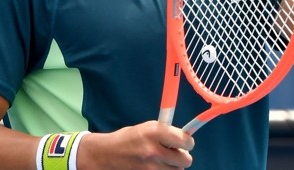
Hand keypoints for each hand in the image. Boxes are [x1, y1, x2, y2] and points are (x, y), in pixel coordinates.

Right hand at [78, 121, 193, 168]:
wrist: (106, 155)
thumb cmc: (129, 138)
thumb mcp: (147, 128)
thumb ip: (166, 133)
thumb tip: (185, 139)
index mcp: (155, 133)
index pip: (185, 141)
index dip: (187, 142)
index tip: (184, 142)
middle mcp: (154, 151)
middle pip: (186, 160)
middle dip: (182, 156)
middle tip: (174, 153)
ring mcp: (151, 168)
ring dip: (173, 166)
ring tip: (162, 160)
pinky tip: (156, 167)